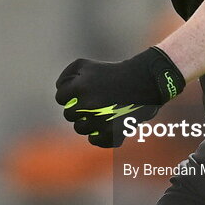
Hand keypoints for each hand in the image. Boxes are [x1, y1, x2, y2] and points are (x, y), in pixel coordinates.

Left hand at [55, 46, 185, 147]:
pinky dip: (99, 135)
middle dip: (78, 108)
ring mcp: (101, 120)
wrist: (145, 80)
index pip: (61, 98)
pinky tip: (106, 124)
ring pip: (80, 129)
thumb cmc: (112, 72)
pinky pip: (95, 140)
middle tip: (92, 102)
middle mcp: (89, 104)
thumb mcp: (86, 64)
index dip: (69, 94)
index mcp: (81, 86)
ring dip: (87, 121)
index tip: (80, 92)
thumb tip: (59, 91)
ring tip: (100, 112)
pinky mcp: (113, 132)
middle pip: (69, 114)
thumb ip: (67, 75)